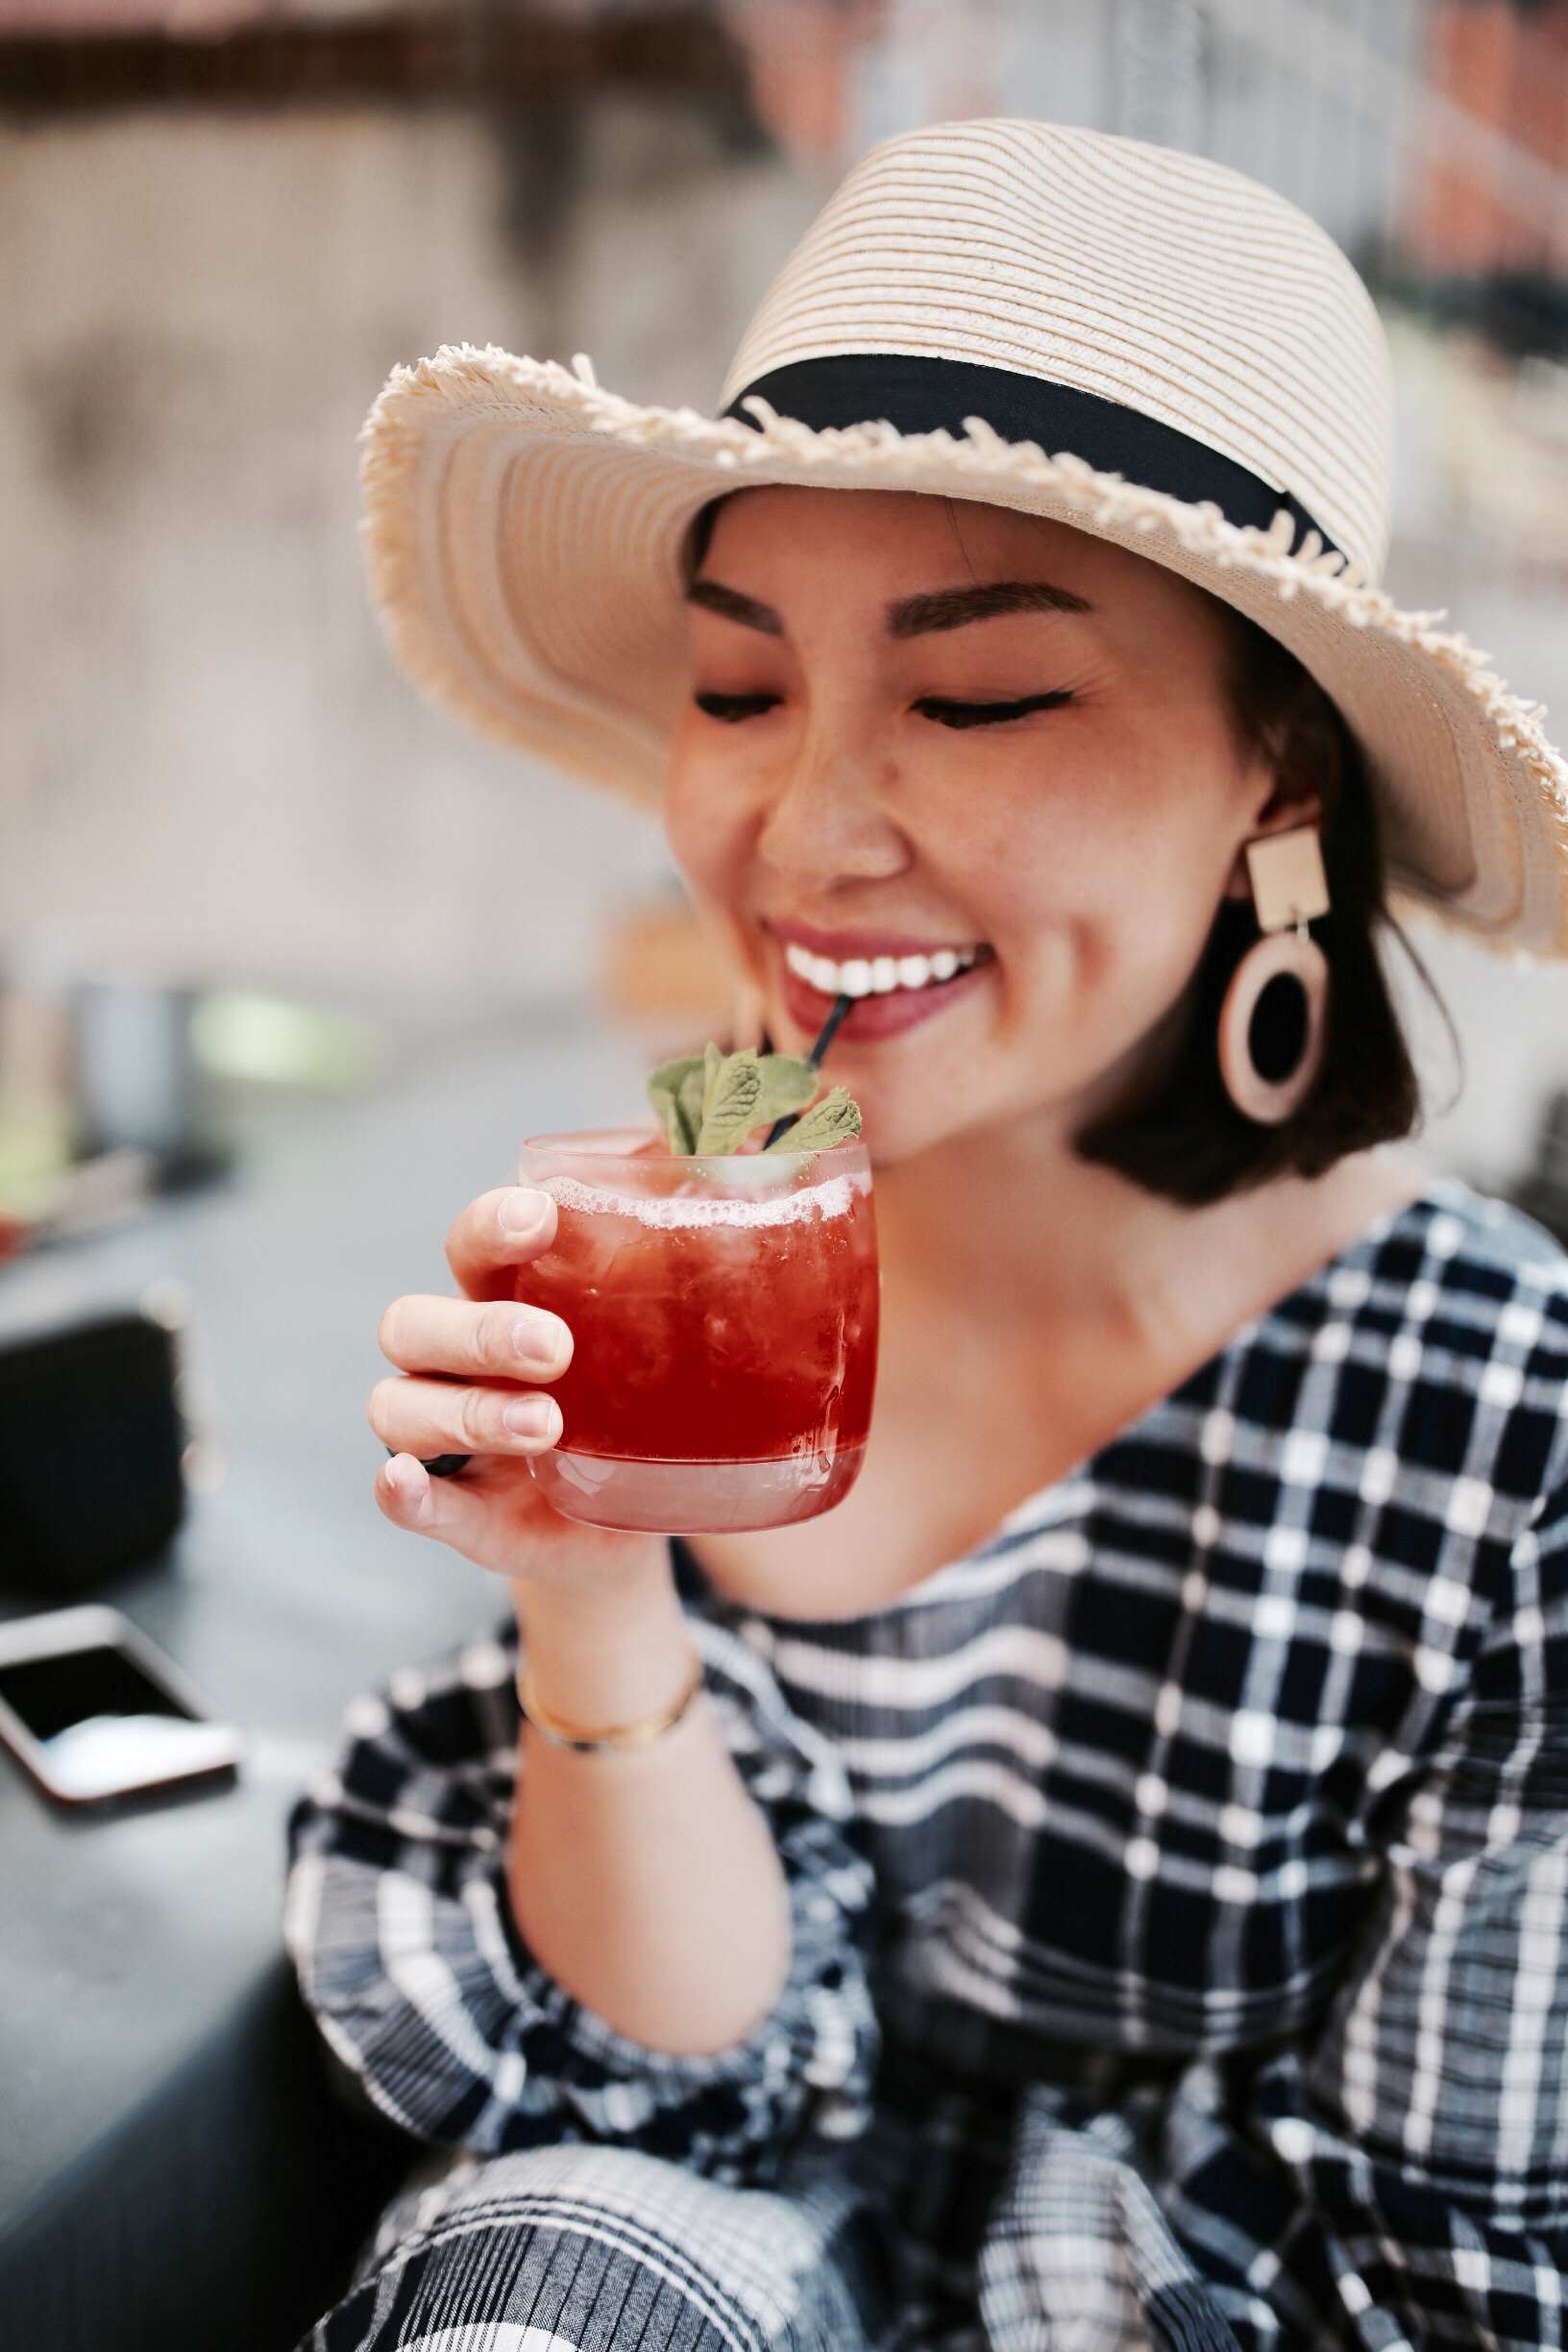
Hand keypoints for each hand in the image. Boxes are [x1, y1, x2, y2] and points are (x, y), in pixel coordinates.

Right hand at [369, 1184, 662, 1588]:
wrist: (632, 1523)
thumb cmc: (642, 1402)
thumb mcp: (673, 1340)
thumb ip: (697, 1271)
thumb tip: (771, 1171)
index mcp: (503, 1300)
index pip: (470, 1247)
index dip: (490, 1225)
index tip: (543, 1217)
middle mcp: (456, 1363)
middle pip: (414, 1324)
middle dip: (481, 1329)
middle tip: (557, 1347)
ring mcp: (449, 1442)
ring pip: (402, 1406)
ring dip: (467, 1412)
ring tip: (546, 1426)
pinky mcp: (463, 1515)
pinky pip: (413, 1502)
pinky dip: (404, 1494)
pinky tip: (403, 1483)